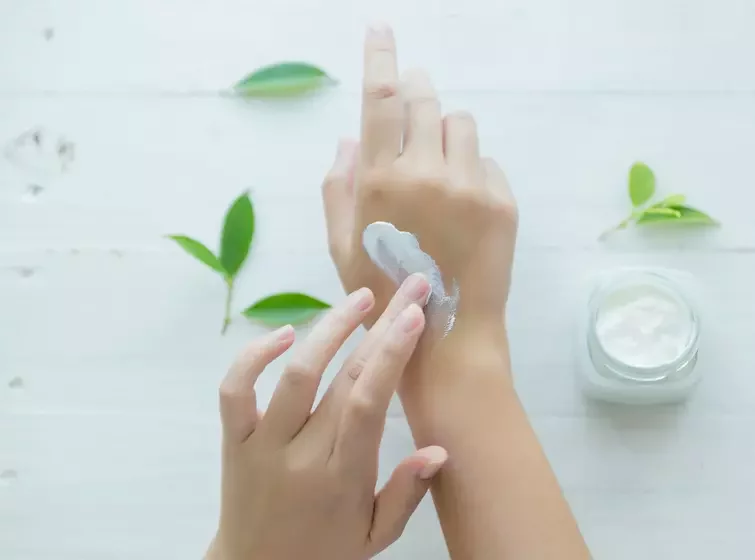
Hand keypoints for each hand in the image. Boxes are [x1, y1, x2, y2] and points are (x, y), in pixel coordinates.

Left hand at [207, 275, 446, 559]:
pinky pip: (235, 391)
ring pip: (295, 375)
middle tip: (408, 289)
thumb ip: (406, 494)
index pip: (369, 404)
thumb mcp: (376, 536)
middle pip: (343, 379)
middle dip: (381, 327)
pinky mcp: (234, 440)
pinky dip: (253, 357)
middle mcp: (302, 455)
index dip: (392, 354)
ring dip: (329, 329)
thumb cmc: (326, 551)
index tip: (415, 315)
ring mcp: (262, 444)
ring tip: (361, 298)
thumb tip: (438, 450)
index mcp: (342, 477)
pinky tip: (283, 333)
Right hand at [322, 24, 517, 332]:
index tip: (381, 29)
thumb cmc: (382, 292)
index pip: (379, 99)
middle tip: (412, 106)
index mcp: (379, 181)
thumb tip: (347, 137)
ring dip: (446, 135)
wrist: (447, 335)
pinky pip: (486, 161)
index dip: (379, 57)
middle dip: (415, 95)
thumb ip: (338, 185)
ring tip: (439, 171)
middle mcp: (426, 174)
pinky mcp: (501, 202)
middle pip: (424, 101)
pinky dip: (472, 171)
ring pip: (460, 124)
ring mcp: (469, 186)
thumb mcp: (342, 244)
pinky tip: (463, 206)